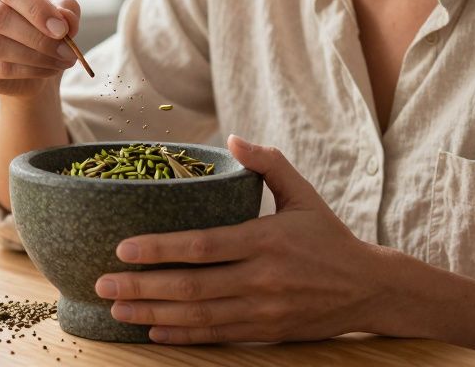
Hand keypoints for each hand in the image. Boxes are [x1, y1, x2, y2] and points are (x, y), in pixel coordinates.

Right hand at [0, 0, 81, 97]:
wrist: (32, 61)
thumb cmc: (41, 25)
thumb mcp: (60, 11)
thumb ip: (65, 9)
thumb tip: (64, 19)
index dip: (36, 8)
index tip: (61, 29)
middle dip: (37, 36)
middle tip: (66, 51)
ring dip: (35, 56)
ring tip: (61, 61)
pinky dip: (29, 70)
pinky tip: (48, 69)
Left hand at [94, 135, 389, 343]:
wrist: (370, 289)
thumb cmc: (329, 236)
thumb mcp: (304, 193)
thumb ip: (268, 164)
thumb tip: (233, 138)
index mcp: (266, 240)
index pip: (203, 246)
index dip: (160, 249)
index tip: (123, 248)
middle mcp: (262, 278)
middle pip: (192, 287)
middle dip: (142, 286)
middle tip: (104, 284)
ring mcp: (263, 310)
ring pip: (199, 316)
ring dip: (153, 313)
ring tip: (117, 310)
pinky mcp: (267, 332)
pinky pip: (216, 336)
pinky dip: (182, 335)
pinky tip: (153, 329)